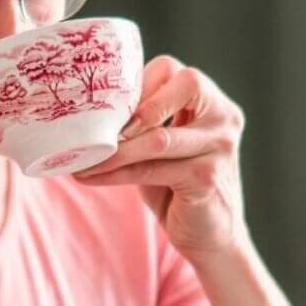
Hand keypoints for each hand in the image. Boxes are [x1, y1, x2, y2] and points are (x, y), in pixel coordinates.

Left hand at [73, 54, 247, 258]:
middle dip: (136, 106)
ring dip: (114, 149)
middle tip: (99, 128)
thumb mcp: (165, 145)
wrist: (210, 234)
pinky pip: (150, 169)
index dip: (138, 84)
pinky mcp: (206, 178)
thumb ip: (144, 122)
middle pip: (183, 85)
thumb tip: (87, 110)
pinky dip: (115, 173)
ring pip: (158, 137)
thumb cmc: (179, 185)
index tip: (107, 107)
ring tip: (81, 157)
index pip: (174, 70)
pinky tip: (90, 176)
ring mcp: (220, 148)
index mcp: (213, 102)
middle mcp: (223, 118)